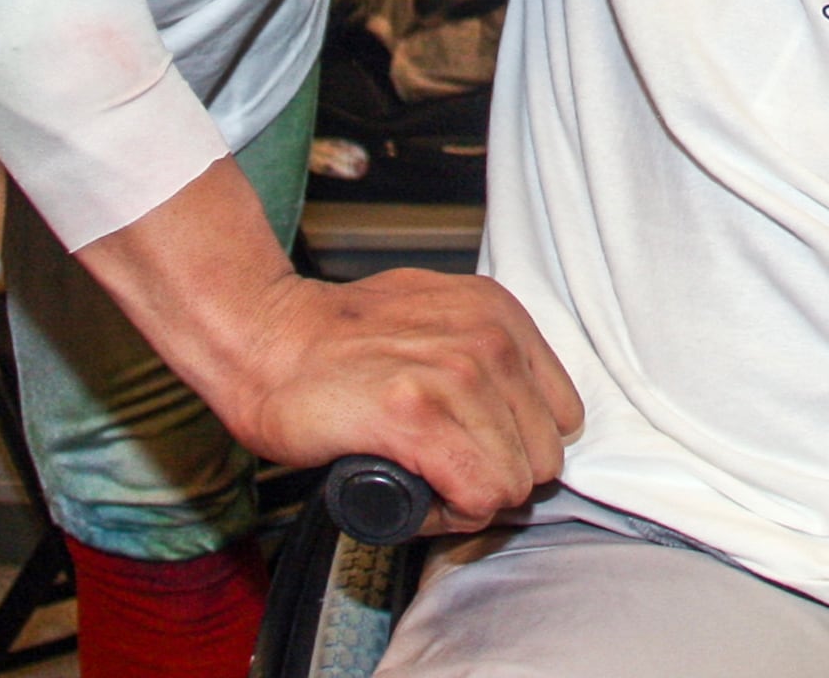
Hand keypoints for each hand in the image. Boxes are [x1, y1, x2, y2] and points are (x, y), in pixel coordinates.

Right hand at [204, 265, 584, 531]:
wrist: (266, 341)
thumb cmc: (339, 341)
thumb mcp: (435, 321)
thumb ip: (481, 353)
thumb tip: (518, 420)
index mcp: (499, 313)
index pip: (563, 415)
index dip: (516, 446)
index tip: (475, 449)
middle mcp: (487, 338)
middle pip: (544, 455)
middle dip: (497, 476)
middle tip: (444, 469)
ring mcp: (455, 374)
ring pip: (513, 482)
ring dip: (470, 498)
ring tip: (424, 477)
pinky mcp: (416, 416)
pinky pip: (478, 495)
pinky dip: (449, 514)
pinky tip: (415, 492)